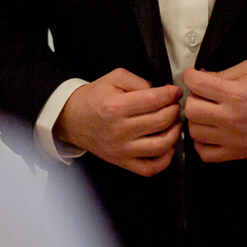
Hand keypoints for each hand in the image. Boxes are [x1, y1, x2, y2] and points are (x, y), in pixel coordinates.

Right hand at [56, 68, 182, 175]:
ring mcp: (121, 149)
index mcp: (116, 106)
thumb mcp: (112, 79)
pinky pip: (150, 168)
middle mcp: (119, 130)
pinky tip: (167, 147)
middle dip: (174, 110)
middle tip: (174, 106)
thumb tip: (162, 92)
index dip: (170, 94)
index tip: (175, 92)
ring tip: (173, 124)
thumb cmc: (94, 98)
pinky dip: (165, 159)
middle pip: (161, 121)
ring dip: (174, 133)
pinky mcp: (121, 162)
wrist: (71, 119)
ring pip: (160, 145)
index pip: (154, 100)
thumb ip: (138, 81)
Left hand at [181, 61, 246, 160]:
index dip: (189, 76)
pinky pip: (204, 153)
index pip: (195, 84)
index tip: (193, 76)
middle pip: (190, 109)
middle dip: (193, 99)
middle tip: (202, 97)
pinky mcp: (235, 154)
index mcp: (235, 94)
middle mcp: (230, 117)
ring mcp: (231, 138)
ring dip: (197, 121)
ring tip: (207, 115)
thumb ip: (224, 72)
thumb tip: (201, 76)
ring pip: (194, 131)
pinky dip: (201, 143)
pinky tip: (209, 133)